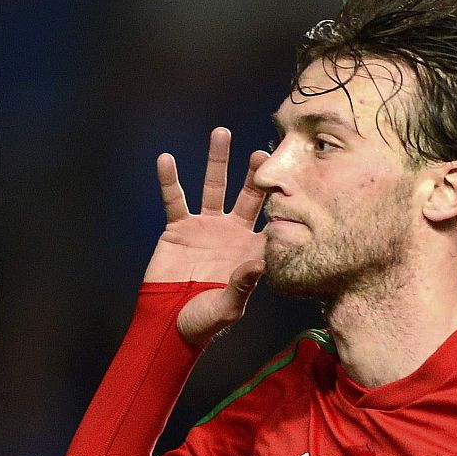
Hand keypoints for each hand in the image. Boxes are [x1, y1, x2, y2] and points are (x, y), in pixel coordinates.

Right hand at [146, 127, 268, 346]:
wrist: (169, 322)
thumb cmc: (203, 321)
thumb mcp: (228, 307)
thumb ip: (243, 285)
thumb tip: (259, 263)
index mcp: (250, 251)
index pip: (271, 222)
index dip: (280, 205)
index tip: (289, 186)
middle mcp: (231, 233)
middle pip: (248, 195)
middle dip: (256, 174)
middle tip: (264, 152)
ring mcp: (205, 227)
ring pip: (214, 186)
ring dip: (218, 160)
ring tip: (222, 133)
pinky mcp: (178, 227)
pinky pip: (174, 199)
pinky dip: (170, 179)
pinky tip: (167, 159)